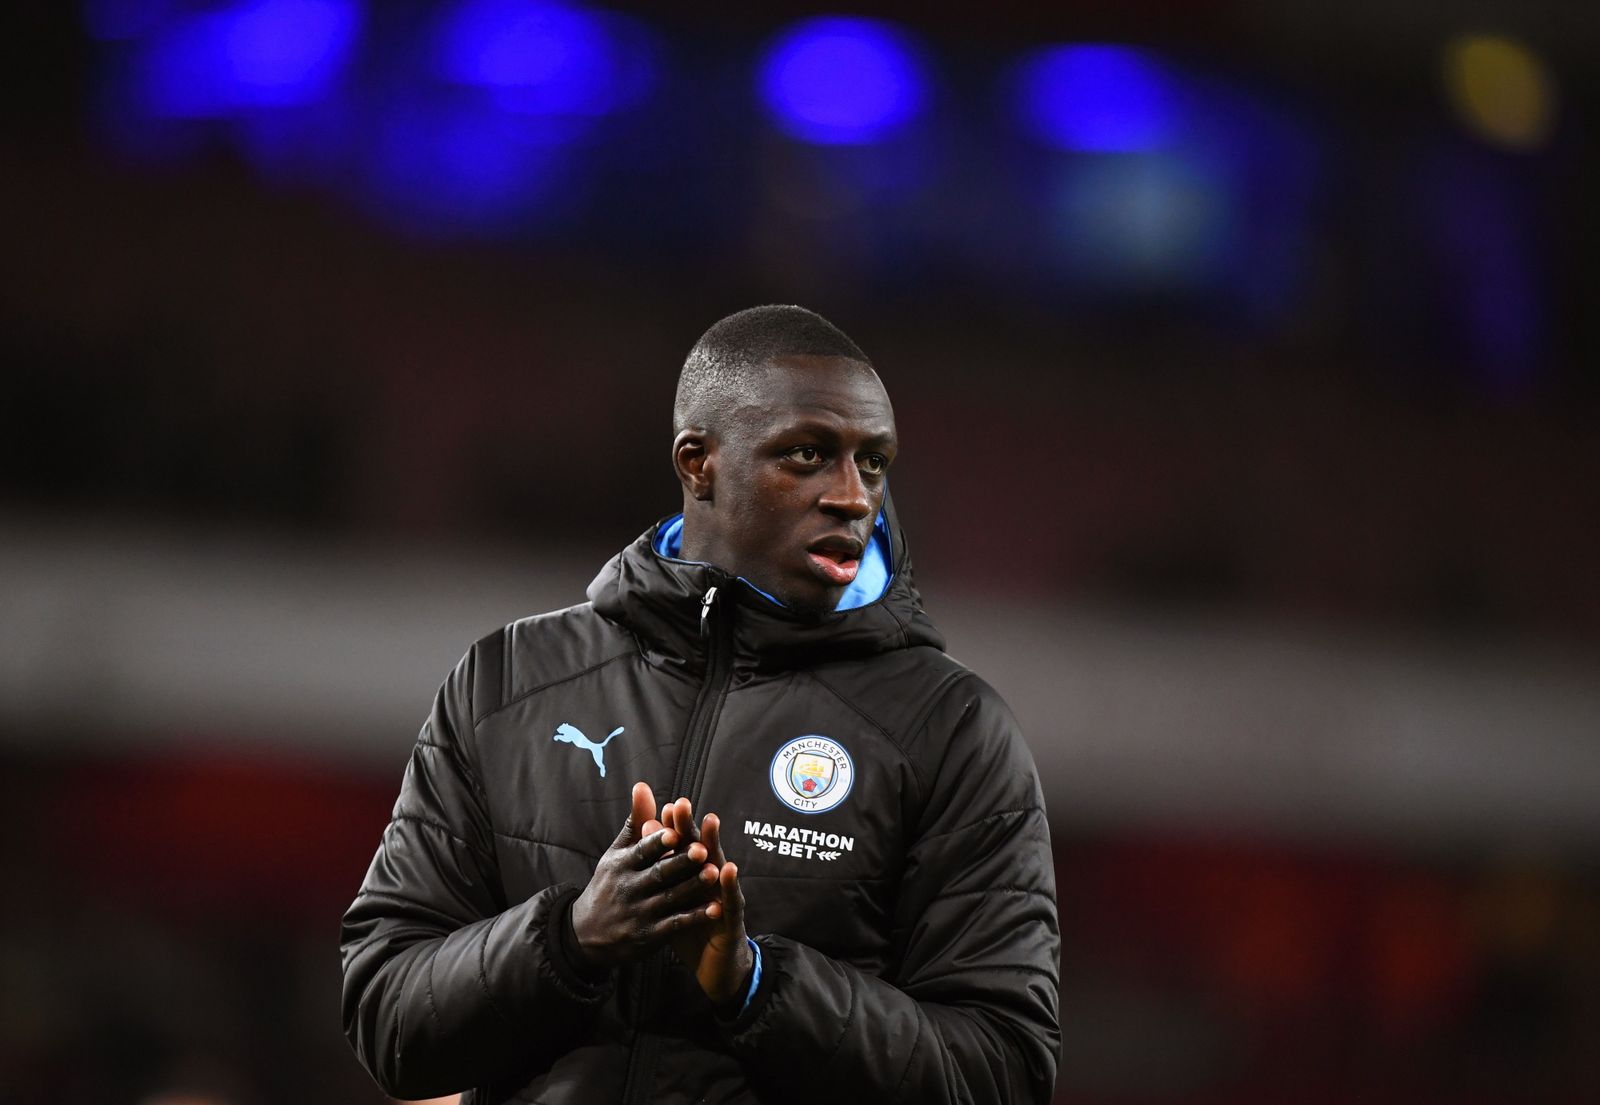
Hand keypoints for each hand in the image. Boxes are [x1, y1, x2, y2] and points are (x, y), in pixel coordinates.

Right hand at [570, 782, 720, 968]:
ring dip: (693, 886)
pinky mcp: (649, 935)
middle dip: (680, 862)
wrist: (586, 935)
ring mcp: (639, 914)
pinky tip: (715, 908)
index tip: (674, 831)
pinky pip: (675, 925)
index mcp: (621, 865)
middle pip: (658, 873)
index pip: (641, 851)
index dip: (657, 842)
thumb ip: (636, 822)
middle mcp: (629, 888)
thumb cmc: (609, 884)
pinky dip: (694, 917)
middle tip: (702, 849)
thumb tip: (643, 785)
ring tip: (714, 873)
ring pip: (670, 898)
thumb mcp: (616, 853)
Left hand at [650, 798, 752, 1014]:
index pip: (681, 848)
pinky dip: (729, 884)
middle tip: (681, 803)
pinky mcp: (732, 918)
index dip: (673, 829)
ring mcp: (723, 897)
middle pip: (698, 849)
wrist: (714, 968)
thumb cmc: (693, 928)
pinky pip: (730, 900)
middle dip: (689, 826)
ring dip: (714, 845)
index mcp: (692, 877)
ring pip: (717, 867)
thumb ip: (663, 874)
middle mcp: (709, 881)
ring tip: (709, 821)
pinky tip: (727, 868)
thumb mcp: (674, 901)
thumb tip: (648, 849)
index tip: (664, 805)